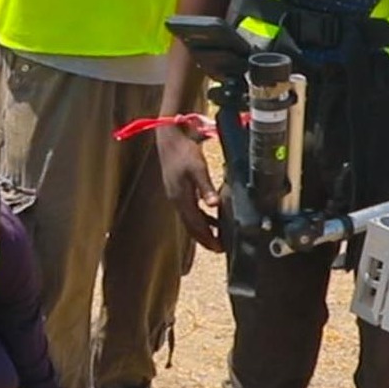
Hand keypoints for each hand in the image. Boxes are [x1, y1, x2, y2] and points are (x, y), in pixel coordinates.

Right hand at [157, 125, 219, 251]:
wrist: (169, 138)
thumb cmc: (183, 152)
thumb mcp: (198, 169)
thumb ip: (206, 188)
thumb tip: (214, 204)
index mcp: (181, 198)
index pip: (195, 225)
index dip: (207, 238)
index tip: (219, 248)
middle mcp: (177, 200)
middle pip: (191, 227)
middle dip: (205, 239)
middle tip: (219, 249)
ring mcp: (176, 196)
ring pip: (190, 220)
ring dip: (202, 230)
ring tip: (216, 237)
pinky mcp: (178, 190)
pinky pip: (190, 210)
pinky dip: (200, 217)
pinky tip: (210, 216)